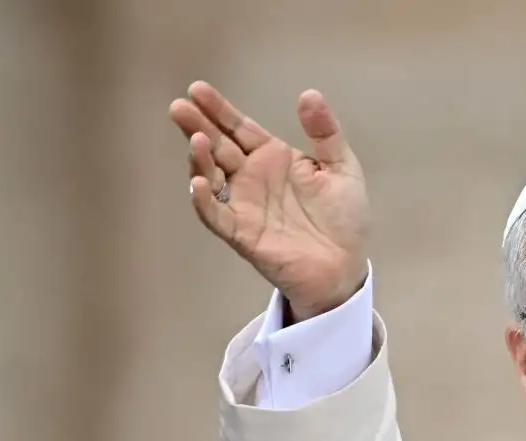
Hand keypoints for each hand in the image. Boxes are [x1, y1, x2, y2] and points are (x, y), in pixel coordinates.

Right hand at [169, 82, 369, 320]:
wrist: (346, 266)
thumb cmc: (344, 219)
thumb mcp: (342, 168)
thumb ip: (326, 133)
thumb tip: (308, 94)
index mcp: (273, 158)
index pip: (240, 128)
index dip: (219, 110)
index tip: (197, 89)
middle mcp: (252, 178)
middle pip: (218, 147)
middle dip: (197, 126)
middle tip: (178, 107)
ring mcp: (244, 205)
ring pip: (211, 177)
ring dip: (199, 158)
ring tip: (196, 139)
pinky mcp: (242, 233)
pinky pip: (216, 215)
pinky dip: (204, 200)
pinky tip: (200, 182)